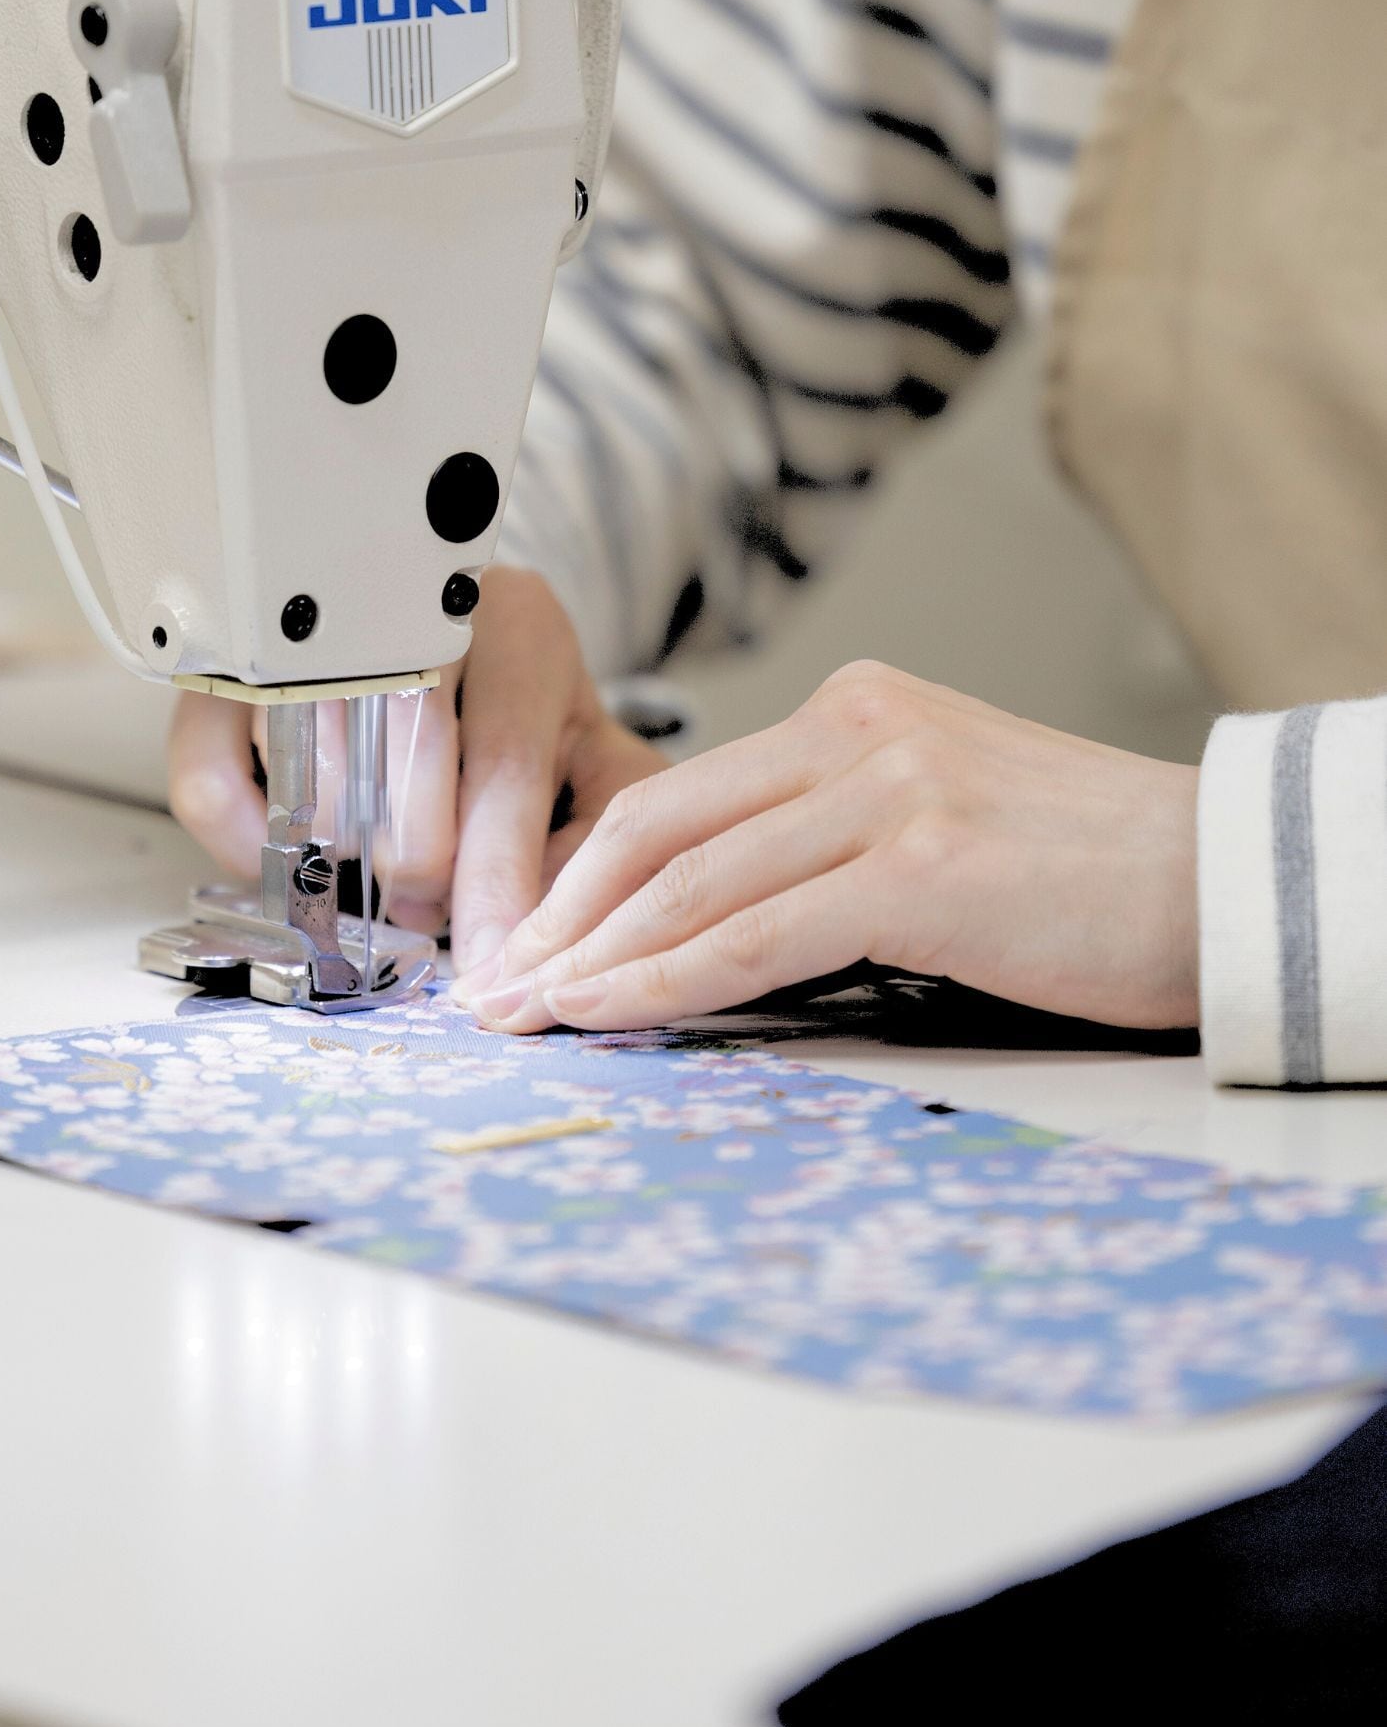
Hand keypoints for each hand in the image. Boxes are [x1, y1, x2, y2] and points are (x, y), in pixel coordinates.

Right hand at [167, 568, 666, 977]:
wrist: (455, 648)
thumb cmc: (525, 719)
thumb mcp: (590, 758)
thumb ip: (596, 831)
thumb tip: (561, 925)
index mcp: (520, 630)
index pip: (504, 766)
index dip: (497, 879)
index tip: (494, 961)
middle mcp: (412, 608)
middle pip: (405, 754)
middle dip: (422, 863)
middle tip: (428, 912)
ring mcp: (313, 633)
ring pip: (313, 763)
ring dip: (346, 845)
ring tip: (379, 864)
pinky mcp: (229, 670)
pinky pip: (209, 773)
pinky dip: (244, 838)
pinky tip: (290, 856)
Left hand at [456, 660, 1199, 1034]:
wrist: (1230, 879)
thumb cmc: (1093, 875)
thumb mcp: (944, 815)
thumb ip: (834, 835)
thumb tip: (722, 913)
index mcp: (856, 709)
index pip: (680, 794)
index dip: (583, 875)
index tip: (531, 943)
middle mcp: (858, 728)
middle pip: (656, 828)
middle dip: (558, 917)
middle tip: (496, 992)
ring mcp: (888, 788)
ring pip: (690, 881)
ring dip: (592, 958)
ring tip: (528, 1017)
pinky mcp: (919, 863)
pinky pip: (755, 932)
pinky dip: (666, 982)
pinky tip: (609, 1017)